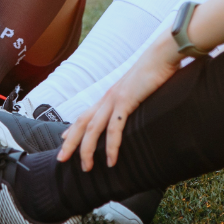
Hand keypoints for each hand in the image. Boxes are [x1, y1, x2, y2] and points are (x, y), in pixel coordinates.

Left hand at [59, 38, 186, 170]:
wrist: (163, 55)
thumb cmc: (156, 71)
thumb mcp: (140, 89)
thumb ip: (133, 100)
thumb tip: (136, 106)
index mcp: (110, 95)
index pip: (85, 114)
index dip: (73, 128)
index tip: (63, 140)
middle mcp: (107, 97)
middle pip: (82, 123)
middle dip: (70, 142)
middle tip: (61, 159)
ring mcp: (115, 99)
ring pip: (93, 129)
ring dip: (87, 150)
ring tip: (87, 168)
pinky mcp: (126, 101)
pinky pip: (115, 128)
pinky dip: (112, 146)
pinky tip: (111, 161)